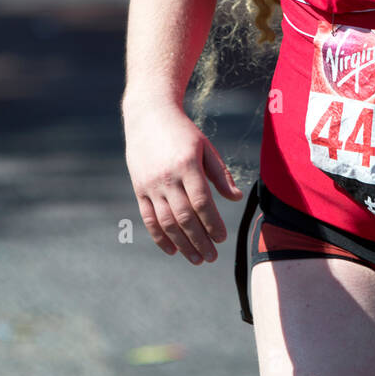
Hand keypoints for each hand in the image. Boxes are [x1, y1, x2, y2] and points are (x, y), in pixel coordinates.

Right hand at [124, 106, 242, 264]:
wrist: (148, 116)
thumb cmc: (183, 133)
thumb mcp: (206, 148)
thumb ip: (220, 174)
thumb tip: (235, 199)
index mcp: (187, 166)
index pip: (202, 202)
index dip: (213, 223)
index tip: (222, 238)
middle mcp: (167, 178)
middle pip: (184, 217)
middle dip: (200, 240)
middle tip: (212, 257)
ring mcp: (150, 185)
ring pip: (166, 222)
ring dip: (182, 244)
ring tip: (196, 259)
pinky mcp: (139, 189)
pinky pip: (148, 218)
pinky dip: (159, 237)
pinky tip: (172, 250)